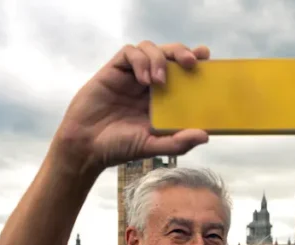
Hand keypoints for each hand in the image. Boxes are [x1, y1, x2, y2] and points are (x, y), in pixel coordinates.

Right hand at [53, 41, 211, 173]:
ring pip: (150, 48)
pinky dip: (140, 60)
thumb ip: (178, 142)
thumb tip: (205, 136)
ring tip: (159, 81)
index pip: (182, 73)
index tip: (208, 58)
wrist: (87, 146)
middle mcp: (149, 84)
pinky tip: (142, 79)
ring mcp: (132, 75)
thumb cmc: (120, 147)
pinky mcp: (114, 70)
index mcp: (163, 98)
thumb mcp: (153, 147)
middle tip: (192, 62)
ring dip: (159, 59)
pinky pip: (129, 53)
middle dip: (181, 52)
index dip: (195, 61)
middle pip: (169, 54)